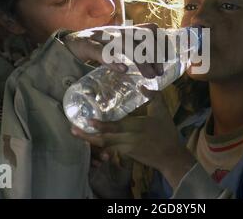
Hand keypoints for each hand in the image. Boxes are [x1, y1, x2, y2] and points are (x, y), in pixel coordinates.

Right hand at [63, 23, 163, 78]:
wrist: (67, 43)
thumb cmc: (96, 46)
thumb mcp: (117, 45)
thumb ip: (132, 49)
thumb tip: (154, 63)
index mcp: (124, 30)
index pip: (149, 29)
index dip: (161, 42)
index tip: (167, 58)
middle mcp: (116, 31)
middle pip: (143, 35)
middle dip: (155, 53)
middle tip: (158, 73)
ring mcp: (101, 36)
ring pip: (126, 43)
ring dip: (141, 60)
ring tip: (149, 76)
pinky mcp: (86, 45)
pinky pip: (101, 51)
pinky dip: (113, 60)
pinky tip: (123, 69)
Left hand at [71, 90, 195, 187]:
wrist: (170, 157)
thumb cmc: (166, 132)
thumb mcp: (163, 111)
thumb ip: (154, 96)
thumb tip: (142, 85)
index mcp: (136, 127)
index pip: (116, 127)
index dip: (101, 126)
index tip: (88, 120)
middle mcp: (128, 139)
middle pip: (104, 139)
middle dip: (87, 135)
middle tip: (72, 129)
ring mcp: (125, 148)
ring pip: (104, 145)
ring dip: (89, 140)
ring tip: (76, 133)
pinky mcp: (125, 153)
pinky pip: (109, 148)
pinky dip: (99, 144)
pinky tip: (90, 138)